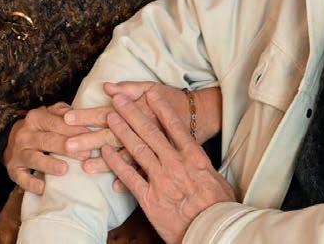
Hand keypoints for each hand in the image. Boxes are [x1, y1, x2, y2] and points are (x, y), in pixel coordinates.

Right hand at [2, 102, 91, 194]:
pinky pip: (21, 178)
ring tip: (64, 169)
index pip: (56, 123)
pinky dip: (31, 183)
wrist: (11, 140)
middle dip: (66, 148)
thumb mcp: (48, 114)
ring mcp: (18, 153)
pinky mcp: (13, 169)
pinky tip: (42, 188)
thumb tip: (72, 112)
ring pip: (34, 158)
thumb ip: (61, 111)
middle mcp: (25, 135)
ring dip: (49, 164)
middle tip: (85, 155)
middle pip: (47, 140)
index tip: (89, 136)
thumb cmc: (40, 127)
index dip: (73, 129)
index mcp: (35, 118)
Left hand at [64, 82, 221, 175]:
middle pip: (115, 137)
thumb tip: (107, 87)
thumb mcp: (156, 88)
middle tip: (68, 144)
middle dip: (91, 140)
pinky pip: (147, 174)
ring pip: (128, 158)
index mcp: (143, 110)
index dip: (89, 115)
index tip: (68, 117)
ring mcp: (158, 150)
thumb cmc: (176, 101)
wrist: (206, 117)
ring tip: (85, 167)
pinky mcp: (166, 162)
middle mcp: (149, 131)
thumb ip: (131, 88)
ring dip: (106, 162)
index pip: (110, 113)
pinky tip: (114, 186)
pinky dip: (131, 180)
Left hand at [101, 91, 234, 243]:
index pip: (175, 126)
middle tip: (120, 100)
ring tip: (110, 117)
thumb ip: (202, 164)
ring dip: (121, 131)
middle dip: (133, 113)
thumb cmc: (219, 207)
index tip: (151, 94)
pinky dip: (115, 163)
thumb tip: (195, 155)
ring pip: (137, 149)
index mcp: (193, 157)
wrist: (213, 230)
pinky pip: (129, 176)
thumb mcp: (216, 178)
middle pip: (151, 132)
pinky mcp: (149, 198)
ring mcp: (161, 180)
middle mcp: (175, 164)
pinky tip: (105, 152)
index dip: (160, 108)